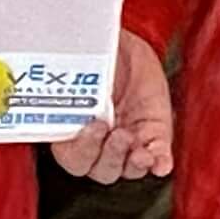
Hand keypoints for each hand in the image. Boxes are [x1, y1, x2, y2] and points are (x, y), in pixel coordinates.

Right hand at [50, 29, 174, 183]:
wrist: (126, 47)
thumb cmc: (95, 53)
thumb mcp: (79, 65)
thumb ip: (68, 76)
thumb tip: (60, 69)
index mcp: (75, 128)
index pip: (71, 157)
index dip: (80, 150)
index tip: (91, 125)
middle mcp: (101, 141)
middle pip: (100, 169)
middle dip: (108, 156)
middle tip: (114, 131)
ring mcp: (128, 142)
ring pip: (126, 170)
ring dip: (131, 163)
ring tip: (135, 143)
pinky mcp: (155, 138)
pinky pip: (158, 162)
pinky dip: (159, 164)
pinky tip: (159, 161)